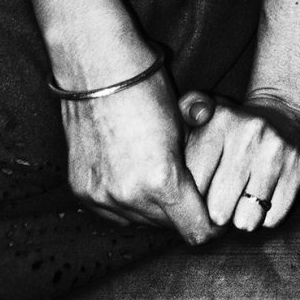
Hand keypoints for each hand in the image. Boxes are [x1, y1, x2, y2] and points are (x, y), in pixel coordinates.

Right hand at [61, 69, 215, 243]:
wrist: (98, 67)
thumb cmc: (148, 88)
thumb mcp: (183, 128)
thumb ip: (191, 169)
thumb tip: (200, 195)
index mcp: (161, 180)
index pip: (196, 231)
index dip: (211, 226)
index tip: (216, 215)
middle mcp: (129, 196)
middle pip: (167, 228)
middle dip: (181, 212)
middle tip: (188, 190)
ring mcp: (101, 196)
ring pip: (139, 221)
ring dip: (153, 207)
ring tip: (159, 178)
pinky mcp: (82, 190)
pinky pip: (113, 211)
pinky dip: (127, 201)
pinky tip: (134, 176)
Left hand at [179, 89, 299, 232]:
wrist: (289, 117)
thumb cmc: (236, 129)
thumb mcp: (208, 113)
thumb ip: (188, 108)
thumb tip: (196, 115)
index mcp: (219, 121)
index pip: (191, 186)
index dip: (192, 198)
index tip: (201, 189)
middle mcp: (248, 134)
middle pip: (217, 210)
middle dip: (218, 212)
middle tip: (224, 195)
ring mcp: (275, 152)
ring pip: (245, 221)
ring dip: (243, 218)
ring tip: (245, 196)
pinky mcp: (298, 169)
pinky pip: (272, 220)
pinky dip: (267, 217)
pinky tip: (267, 194)